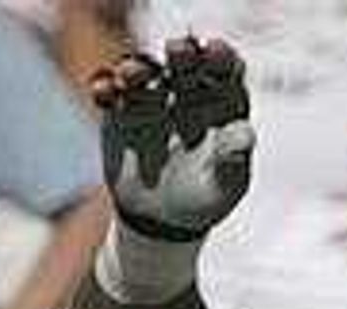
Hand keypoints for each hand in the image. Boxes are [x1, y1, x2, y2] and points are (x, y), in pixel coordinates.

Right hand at [91, 37, 253, 244]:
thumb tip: (245, 136)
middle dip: (182, 53)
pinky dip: (105, 88)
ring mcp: (153, 96)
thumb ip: (233, 158)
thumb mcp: (225, 183)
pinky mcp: (122, 111)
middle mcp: (188, 88)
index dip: (221, 57)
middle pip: (184, 61)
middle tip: (178, 51)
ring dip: (136, 68)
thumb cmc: (206, 196)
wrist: (165, 218)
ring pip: (144, 71)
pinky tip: (101, 91)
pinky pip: (112, 93)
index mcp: (223, 97)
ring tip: (130, 75)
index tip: (215, 53)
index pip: (225, 68)